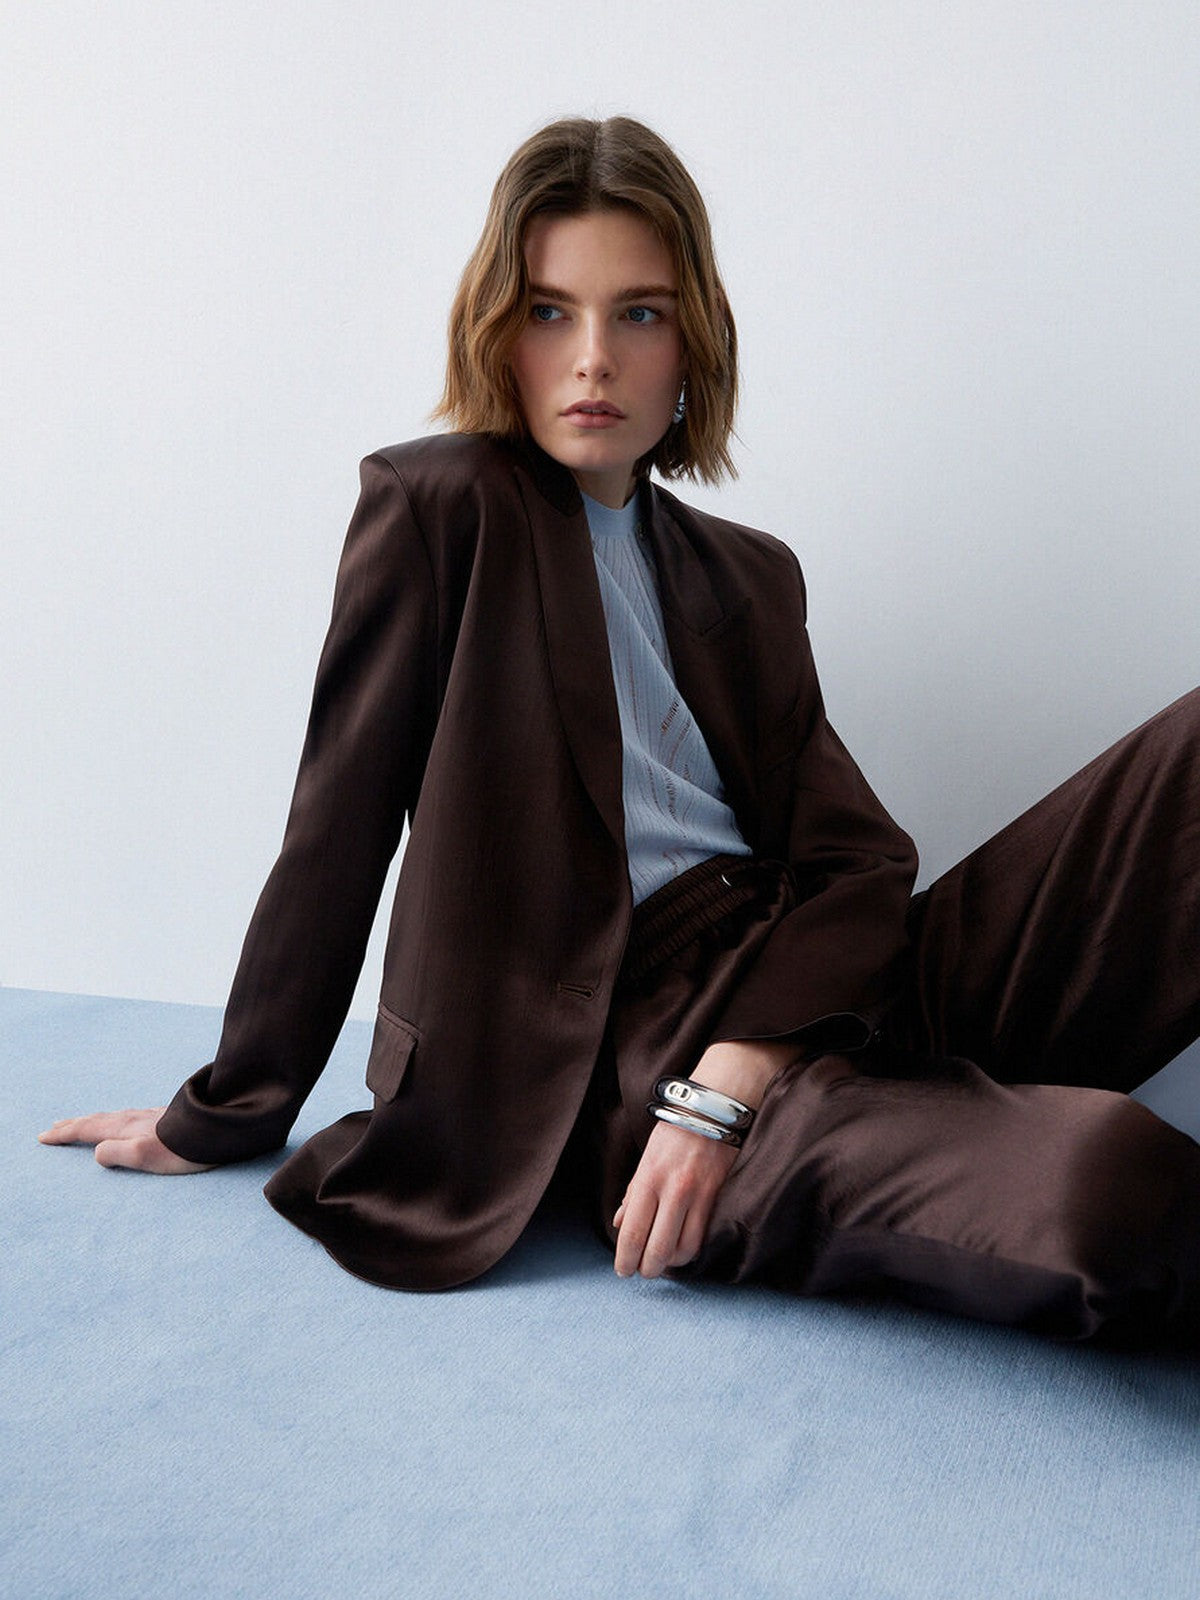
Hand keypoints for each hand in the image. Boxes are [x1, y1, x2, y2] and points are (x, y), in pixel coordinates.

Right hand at [38, 1109, 213, 1173]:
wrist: (220, 1127)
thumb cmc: (185, 1147)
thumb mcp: (145, 1156)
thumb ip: (117, 1154)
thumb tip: (97, 1152)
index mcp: (127, 1128)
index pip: (88, 1130)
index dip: (66, 1134)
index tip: (44, 1136)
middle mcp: (136, 1119)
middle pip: (98, 1120)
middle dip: (75, 1124)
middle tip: (55, 1126)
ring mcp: (152, 1116)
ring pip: (114, 1116)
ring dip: (94, 1120)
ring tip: (83, 1122)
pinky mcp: (167, 1117)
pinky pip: (130, 1116)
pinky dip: (115, 1119)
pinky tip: (126, 1120)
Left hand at [613, 1118, 737, 1277]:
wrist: (712, 1112)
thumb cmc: (674, 1133)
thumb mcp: (646, 1159)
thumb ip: (634, 1194)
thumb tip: (620, 1223)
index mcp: (649, 1179)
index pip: (633, 1232)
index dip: (625, 1259)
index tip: (623, 1270)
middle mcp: (673, 1190)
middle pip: (658, 1250)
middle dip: (647, 1269)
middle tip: (642, 1271)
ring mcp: (698, 1195)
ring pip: (684, 1250)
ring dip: (671, 1263)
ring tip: (662, 1260)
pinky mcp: (717, 1198)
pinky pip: (703, 1237)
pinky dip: (690, 1250)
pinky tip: (682, 1247)